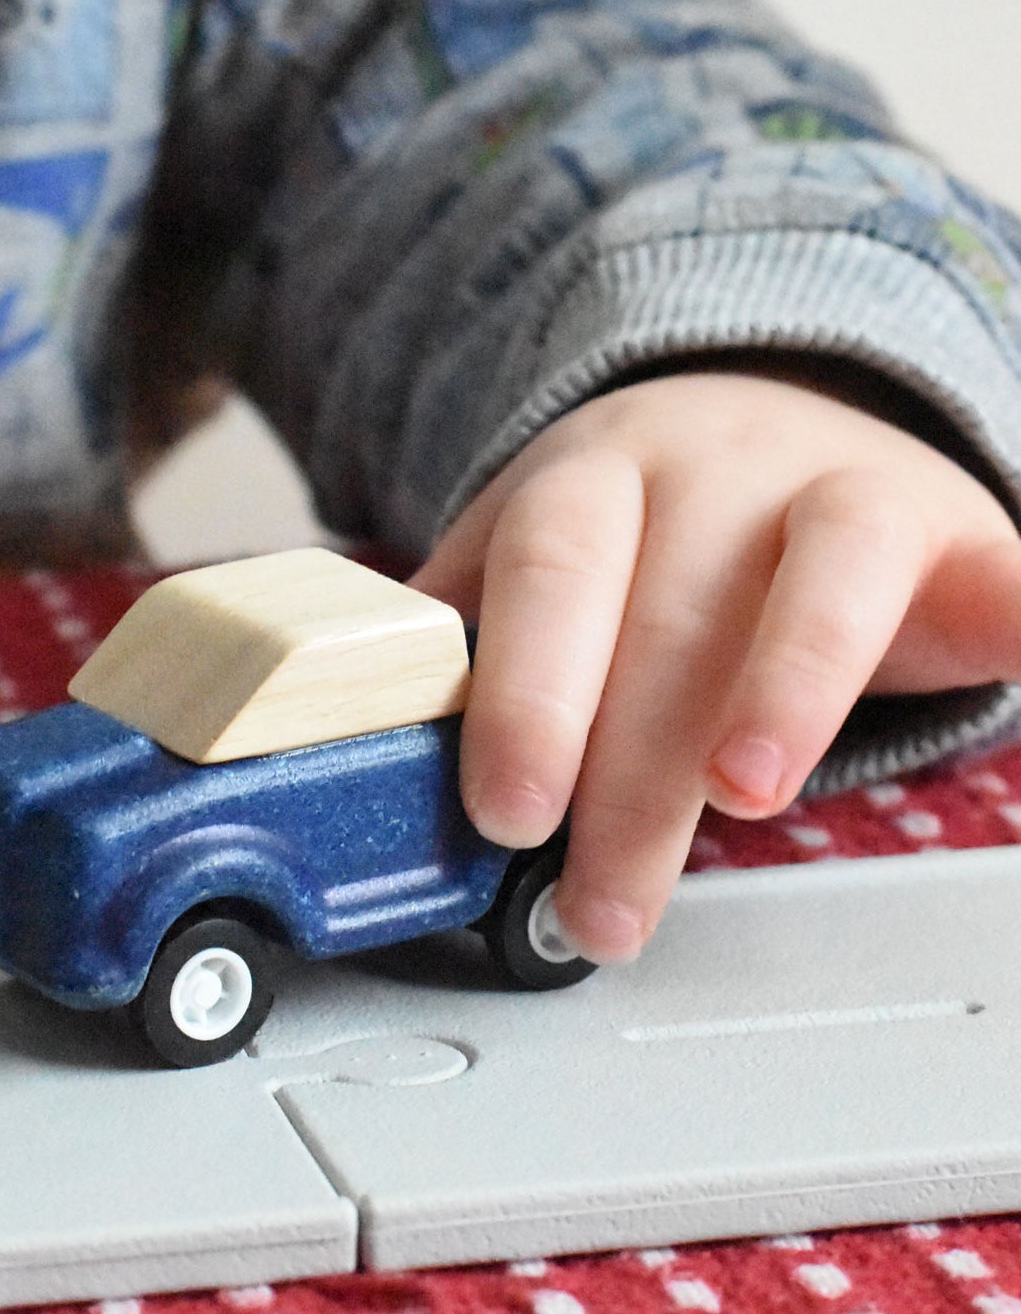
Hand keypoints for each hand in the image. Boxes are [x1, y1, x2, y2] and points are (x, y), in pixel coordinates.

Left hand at [412, 364, 1020, 962]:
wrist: (771, 413)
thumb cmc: (638, 531)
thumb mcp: (527, 563)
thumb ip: (463, 644)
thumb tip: (359, 752)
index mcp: (590, 480)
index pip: (548, 577)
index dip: (528, 693)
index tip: (507, 810)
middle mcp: (715, 470)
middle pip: (672, 617)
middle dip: (632, 772)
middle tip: (601, 900)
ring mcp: (843, 491)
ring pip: (825, 574)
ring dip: (787, 684)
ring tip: (747, 798)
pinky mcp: (956, 537)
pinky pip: (1007, 578)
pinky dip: (1020, 620)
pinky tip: (1012, 663)